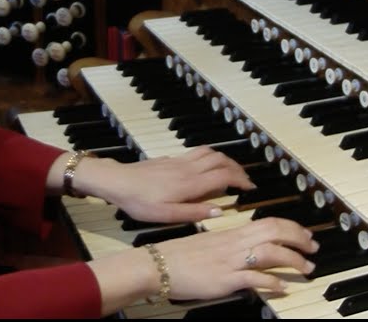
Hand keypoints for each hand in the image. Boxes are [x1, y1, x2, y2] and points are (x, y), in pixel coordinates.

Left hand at [79, 146, 254, 223]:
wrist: (117, 181)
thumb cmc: (140, 202)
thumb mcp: (166, 215)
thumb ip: (194, 213)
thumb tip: (219, 210)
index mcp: (191, 183)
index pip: (224, 176)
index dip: (241, 180)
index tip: (250, 188)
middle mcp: (189, 168)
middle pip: (221, 160)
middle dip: (237, 168)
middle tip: (245, 180)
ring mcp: (179, 161)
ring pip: (210, 152)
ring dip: (225, 159)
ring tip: (231, 171)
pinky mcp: (171, 158)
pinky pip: (198, 152)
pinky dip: (210, 156)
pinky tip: (207, 167)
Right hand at [154, 217, 318, 299]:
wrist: (158, 264)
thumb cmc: (178, 256)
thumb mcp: (208, 245)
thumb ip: (229, 247)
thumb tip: (246, 251)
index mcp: (231, 233)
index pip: (268, 222)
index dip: (291, 227)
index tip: (304, 234)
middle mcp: (234, 244)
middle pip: (275, 231)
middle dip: (299, 238)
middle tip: (313, 247)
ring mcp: (231, 261)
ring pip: (271, 252)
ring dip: (293, 260)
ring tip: (306, 269)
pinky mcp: (225, 279)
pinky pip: (254, 277)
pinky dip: (271, 282)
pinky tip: (281, 287)